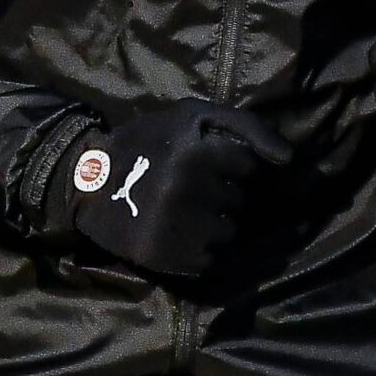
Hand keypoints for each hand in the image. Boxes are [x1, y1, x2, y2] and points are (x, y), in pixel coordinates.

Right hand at [56, 99, 290, 280]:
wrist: (85, 184)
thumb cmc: (146, 143)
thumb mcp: (190, 115)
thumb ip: (244, 126)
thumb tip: (290, 160)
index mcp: (193, 148)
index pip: (249, 166)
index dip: (229, 164)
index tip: (202, 162)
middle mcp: (185, 187)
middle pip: (240, 201)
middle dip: (220, 194)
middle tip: (185, 187)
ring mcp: (175, 225)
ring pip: (229, 233)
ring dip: (211, 225)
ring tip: (179, 212)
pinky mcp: (166, 257)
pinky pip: (210, 260)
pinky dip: (197, 250)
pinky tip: (173, 234)